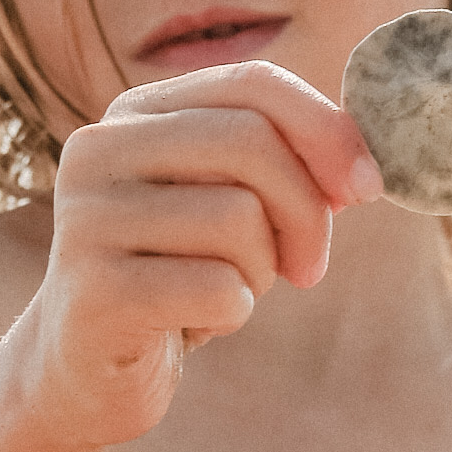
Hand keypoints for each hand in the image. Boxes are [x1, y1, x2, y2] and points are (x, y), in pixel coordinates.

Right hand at [15, 62, 381, 451]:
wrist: (83, 370)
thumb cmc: (175, 278)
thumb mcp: (228, 204)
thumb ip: (284, 164)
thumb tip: (363, 164)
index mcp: (133, 113)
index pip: (252, 82)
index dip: (326, 130)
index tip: (367, 188)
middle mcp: (97, 149)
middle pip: (250, 143)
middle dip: (305, 211)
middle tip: (307, 267)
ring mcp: (86, 219)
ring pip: (238, 218)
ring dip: (260, 271)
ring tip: (223, 293)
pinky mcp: (93, 291)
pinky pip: (216, 288)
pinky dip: (230, 313)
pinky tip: (194, 324)